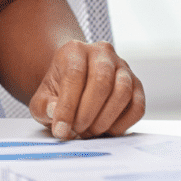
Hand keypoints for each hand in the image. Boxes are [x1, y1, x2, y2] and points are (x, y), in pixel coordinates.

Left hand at [29, 40, 144, 138]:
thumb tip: (53, 112)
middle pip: (101, 81)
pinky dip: (124, 123)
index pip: (74, 74)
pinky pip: (137, 106)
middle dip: (88, 112)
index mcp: (74, 50)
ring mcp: (123, 67)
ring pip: (123, 91)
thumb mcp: (42, 98)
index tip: (61, 129)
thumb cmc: (57, 92)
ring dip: (106, 118)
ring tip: (91, 131)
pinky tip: (107, 130)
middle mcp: (102, 52)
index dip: (68, 106)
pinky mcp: (137, 85)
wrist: (75, 84)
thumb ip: (43, 106)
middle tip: (78, 130)